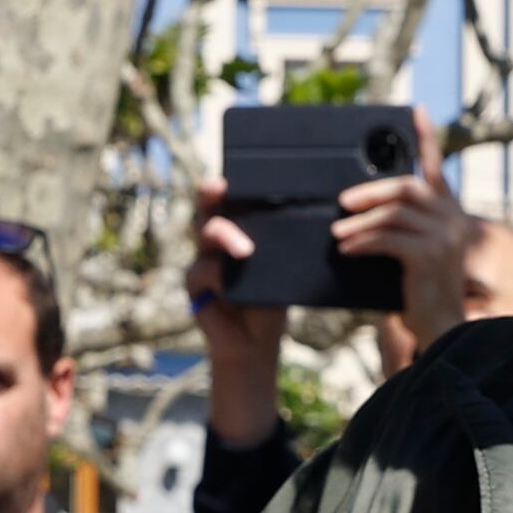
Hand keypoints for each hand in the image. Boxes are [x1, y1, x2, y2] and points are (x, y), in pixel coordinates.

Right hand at [186, 187, 285, 445]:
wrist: (257, 341)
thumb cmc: (273, 299)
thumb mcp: (285, 267)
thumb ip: (288, 241)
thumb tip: (317, 212)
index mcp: (240, 225)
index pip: (234, 196)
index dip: (234, 180)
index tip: (244, 170)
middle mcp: (217, 236)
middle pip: (207, 205)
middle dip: (211, 191)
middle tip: (220, 186)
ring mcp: (203, 258)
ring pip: (204, 233)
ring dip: (224, 236)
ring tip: (246, 250)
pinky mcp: (196, 284)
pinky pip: (203, 271)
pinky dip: (220, 275)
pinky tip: (230, 285)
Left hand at [335, 133, 482, 366]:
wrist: (442, 327)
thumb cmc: (422, 291)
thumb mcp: (416, 252)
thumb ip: (402, 227)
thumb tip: (362, 208)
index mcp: (450, 213)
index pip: (436, 168)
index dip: (426, 138)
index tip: (416, 110)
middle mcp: (453, 220)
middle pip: (407, 187)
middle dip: (371, 191)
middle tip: (343, 202)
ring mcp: (444, 238)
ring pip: (394, 214)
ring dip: (360, 222)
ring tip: (337, 233)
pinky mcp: (429, 257)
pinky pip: (388, 239)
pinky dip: (363, 243)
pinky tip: (347, 250)